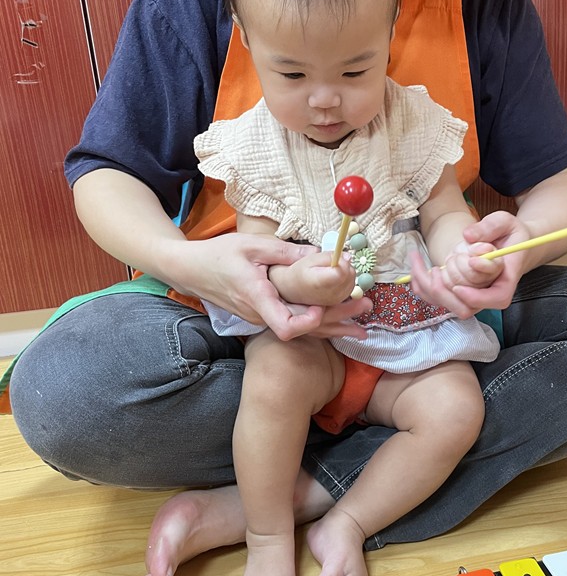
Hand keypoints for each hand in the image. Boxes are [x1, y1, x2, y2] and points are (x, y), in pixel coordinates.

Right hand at [164, 234, 361, 341]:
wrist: (191, 271)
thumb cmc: (219, 255)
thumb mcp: (253, 246)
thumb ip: (286, 252)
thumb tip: (321, 253)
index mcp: (257, 298)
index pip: (285, 326)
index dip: (307, 321)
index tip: (322, 308)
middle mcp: (260, 315)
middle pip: (304, 329)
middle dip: (337, 320)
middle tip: (365, 307)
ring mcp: (261, 319)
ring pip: (301, 328)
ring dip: (332, 322)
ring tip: (363, 322)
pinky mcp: (263, 316)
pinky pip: (293, 323)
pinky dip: (318, 323)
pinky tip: (340, 323)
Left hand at [408, 212, 530, 318]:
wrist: (508, 244)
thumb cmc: (510, 234)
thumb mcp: (506, 221)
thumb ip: (490, 226)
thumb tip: (468, 237)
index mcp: (506, 277)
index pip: (497, 298)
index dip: (477, 296)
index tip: (460, 284)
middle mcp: (489, 291)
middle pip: (466, 308)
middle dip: (445, 289)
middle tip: (436, 268)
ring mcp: (473, 294)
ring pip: (448, 304)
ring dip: (429, 286)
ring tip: (422, 262)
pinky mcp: (458, 291)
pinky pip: (437, 298)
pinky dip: (422, 285)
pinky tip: (417, 266)